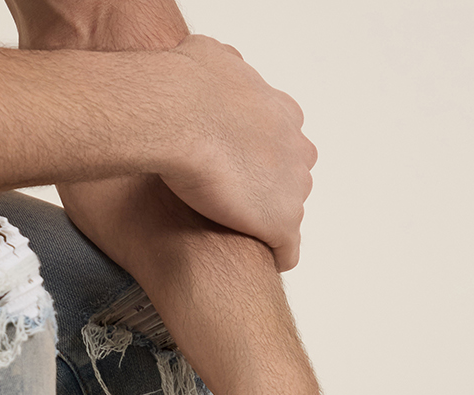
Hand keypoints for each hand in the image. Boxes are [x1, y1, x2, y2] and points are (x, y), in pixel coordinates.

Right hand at [160, 35, 316, 270]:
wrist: (177, 115)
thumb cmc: (183, 85)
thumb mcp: (209, 56)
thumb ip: (224, 67)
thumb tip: (220, 66)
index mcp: (283, 113)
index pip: (282, 140)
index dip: (255, 155)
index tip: (232, 164)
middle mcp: (296, 149)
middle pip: (289, 177)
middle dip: (265, 188)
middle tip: (229, 200)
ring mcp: (292, 189)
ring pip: (287, 212)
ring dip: (265, 221)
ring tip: (236, 233)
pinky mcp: (281, 224)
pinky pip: (288, 250)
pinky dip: (275, 255)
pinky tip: (258, 259)